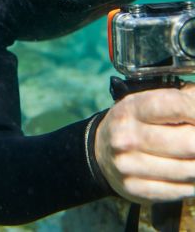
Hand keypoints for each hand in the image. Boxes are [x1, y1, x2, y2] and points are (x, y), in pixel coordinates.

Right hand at [95, 84, 194, 203]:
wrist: (101, 151)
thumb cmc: (135, 121)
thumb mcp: (148, 100)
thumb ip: (183, 98)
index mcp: (132, 108)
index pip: (176, 106)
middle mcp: (128, 136)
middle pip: (189, 143)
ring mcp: (130, 165)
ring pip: (190, 170)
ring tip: (191, 154)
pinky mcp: (136, 189)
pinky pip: (183, 190)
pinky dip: (192, 182)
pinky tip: (186, 170)